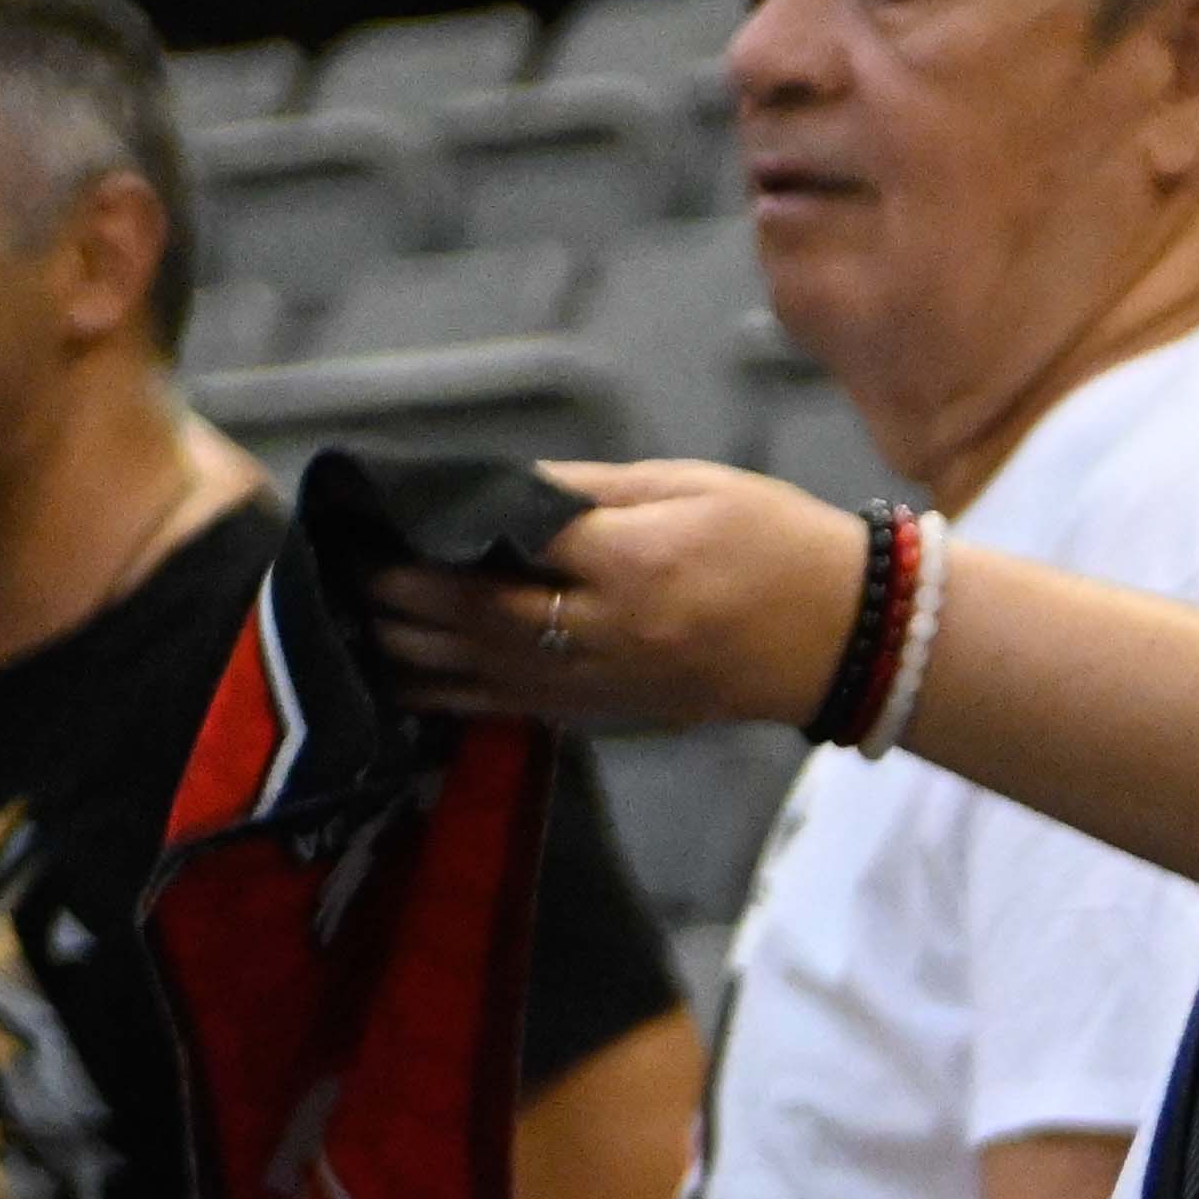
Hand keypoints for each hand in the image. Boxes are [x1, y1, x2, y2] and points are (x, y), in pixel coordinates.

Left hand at [362, 460, 875, 735]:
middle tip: (350, 579)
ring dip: (417, 657)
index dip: (439, 543)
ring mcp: (614, 683)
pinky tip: (412, 687)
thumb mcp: (687, 484)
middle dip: (409, 603)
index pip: (512, 550)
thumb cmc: (773, 540)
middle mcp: (614, 631)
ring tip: (357, 633)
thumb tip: (499, 491)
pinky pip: (522, 710)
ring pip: (491, 675)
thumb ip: (587, 491)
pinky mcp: (618, 714)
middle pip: (485, 620)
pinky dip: (460, 700)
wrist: (848, 636)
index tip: (384, 527)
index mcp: (634, 563)